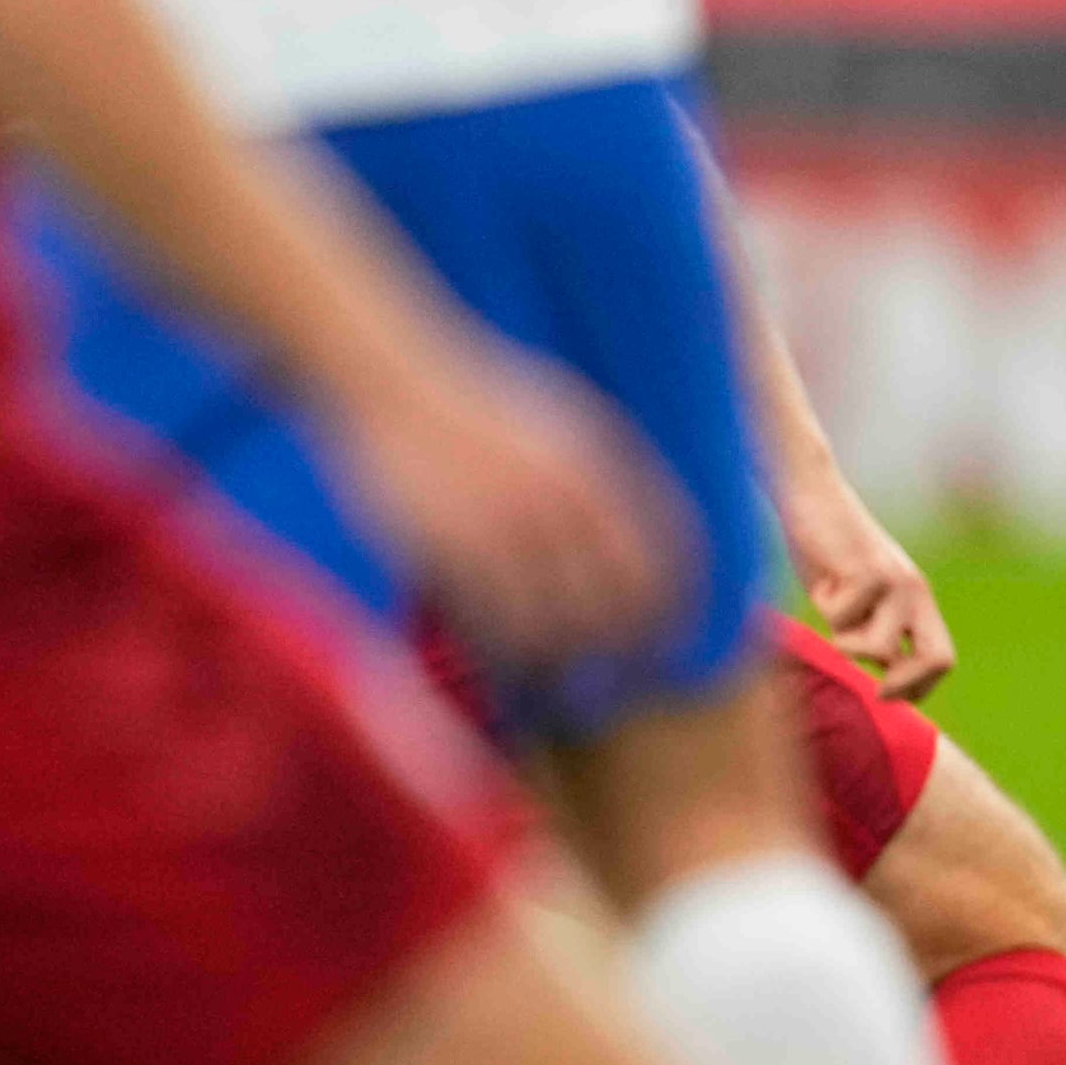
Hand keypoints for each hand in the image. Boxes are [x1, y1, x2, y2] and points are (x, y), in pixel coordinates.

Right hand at [334, 336, 689, 671]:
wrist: (386, 376)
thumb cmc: (476, 402)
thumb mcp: (564, 421)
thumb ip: (612, 475)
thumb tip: (655, 534)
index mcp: (598, 468)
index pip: (666, 559)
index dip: (678, 611)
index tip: (674, 642)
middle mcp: (559, 500)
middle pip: (618, 606)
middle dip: (625, 653)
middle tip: (619, 681)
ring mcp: (503, 525)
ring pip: (555, 627)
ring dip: (562, 666)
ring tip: (560, 688)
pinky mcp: (447, 549)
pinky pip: (491, 626)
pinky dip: (506, 657)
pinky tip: (507, 670)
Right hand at [773, 454, 955, 693]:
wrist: (810, 495)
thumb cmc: (824, 552)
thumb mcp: (855, 601)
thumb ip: (873, 633)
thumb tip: (883, 682)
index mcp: (917, 601)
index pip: (942, 659)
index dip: (919, 687)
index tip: (886, 696)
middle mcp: (915, 592)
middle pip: (939, 660)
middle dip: (905, 686)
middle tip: (874, 691)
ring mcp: (896, 582)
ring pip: (880, 648)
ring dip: (844, 639)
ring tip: (830, 602)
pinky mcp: (869, 572)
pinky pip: (843, 620)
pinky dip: (824, 607)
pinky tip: (822, 577)